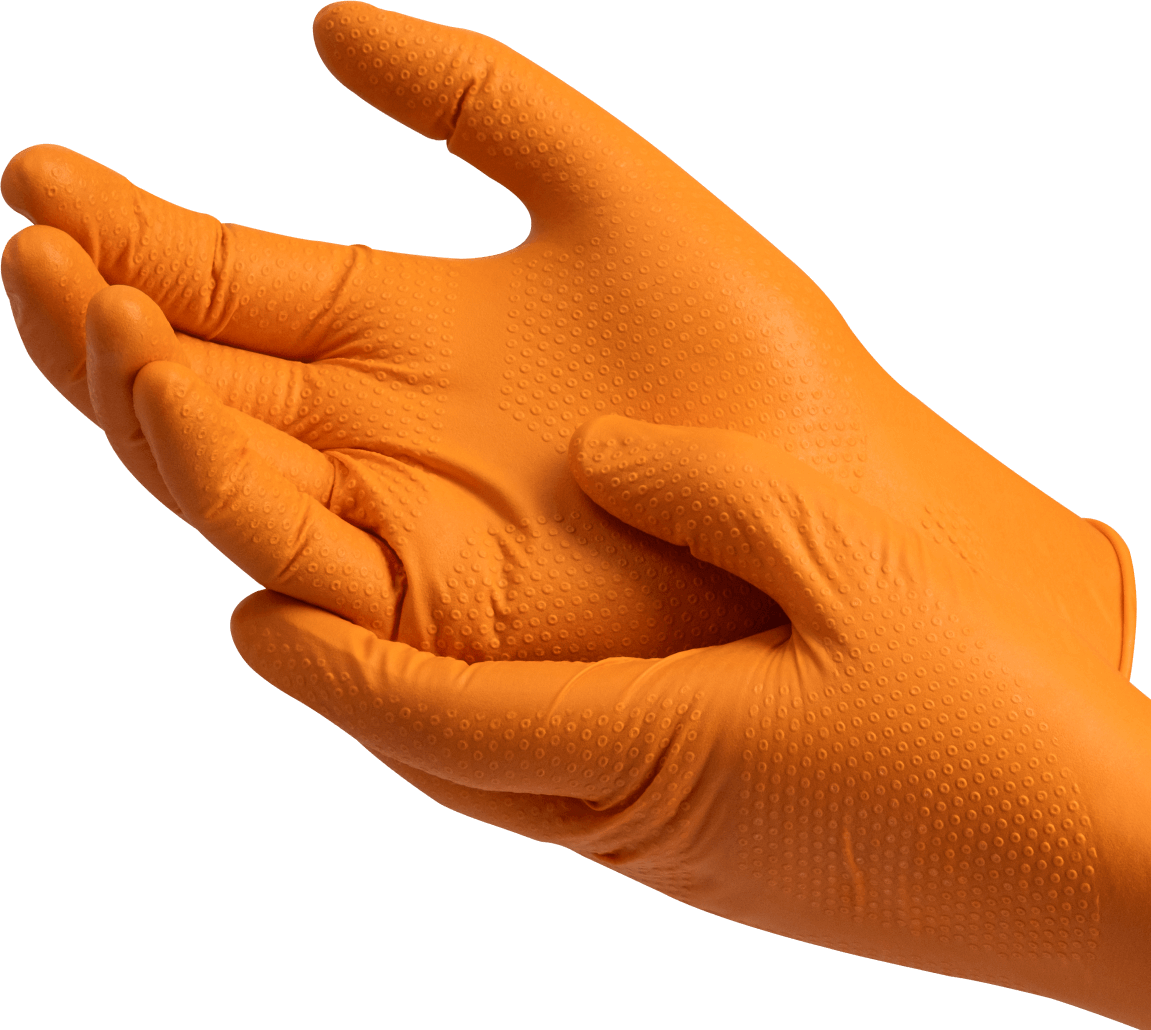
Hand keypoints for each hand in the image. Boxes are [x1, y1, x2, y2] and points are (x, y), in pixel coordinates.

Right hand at [2, 0, 1131, 670]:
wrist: (832, 483)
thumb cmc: (749, 355)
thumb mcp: (606, 188)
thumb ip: (477, 100)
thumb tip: (327, 24)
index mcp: (400, 330)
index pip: (227, 281)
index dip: (130, 231)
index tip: (39, 173)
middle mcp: (377, 431)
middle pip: (195, 385)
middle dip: (98, 321)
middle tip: (36, 244)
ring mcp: (397, 524)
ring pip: (224, 475)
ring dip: (141, 401)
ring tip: (87, 309)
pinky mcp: (433, 610)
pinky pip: (303, 560)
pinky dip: (233, 490)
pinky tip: (179, 408)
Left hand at [233, 412, 1150, 1029]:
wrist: (1108, 876)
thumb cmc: (1000, 736)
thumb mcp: (851, 568)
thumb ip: (710, 492)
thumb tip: (608, 453)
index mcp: (654, 757)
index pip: (437, 720)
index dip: (332, 668)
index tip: (252, 616)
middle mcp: (642, 825)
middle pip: (449, 762)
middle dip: (357, 695)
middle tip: (292, 616)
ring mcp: (681, 856)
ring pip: (505, 783)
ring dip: (429, 719)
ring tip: (385, 639)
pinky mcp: (721, 858)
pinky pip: (576, 793)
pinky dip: (515, 737)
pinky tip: (529, 687)